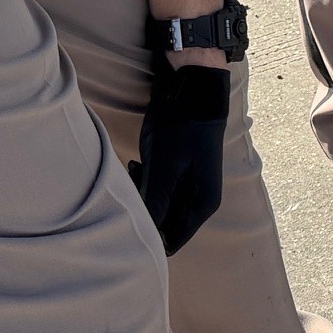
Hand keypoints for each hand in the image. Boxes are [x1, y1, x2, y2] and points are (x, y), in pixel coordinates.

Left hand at [131, 60, 227, 253]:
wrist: (194, 92)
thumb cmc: (183, 128)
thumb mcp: (166, 165)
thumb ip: (157, 201)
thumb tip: (148, 236)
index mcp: (202, 204)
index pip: (172, 241)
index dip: (149, 236)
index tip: (130, 215)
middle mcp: (197, 201)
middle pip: (164, 226)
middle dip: (144, 211)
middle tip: (133, 186)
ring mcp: (188, 187)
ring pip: (158, 208)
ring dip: (142, 194)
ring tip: (135, 170)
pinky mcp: (177, 174)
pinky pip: (157, 191)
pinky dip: (144, 182)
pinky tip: (138, 164)